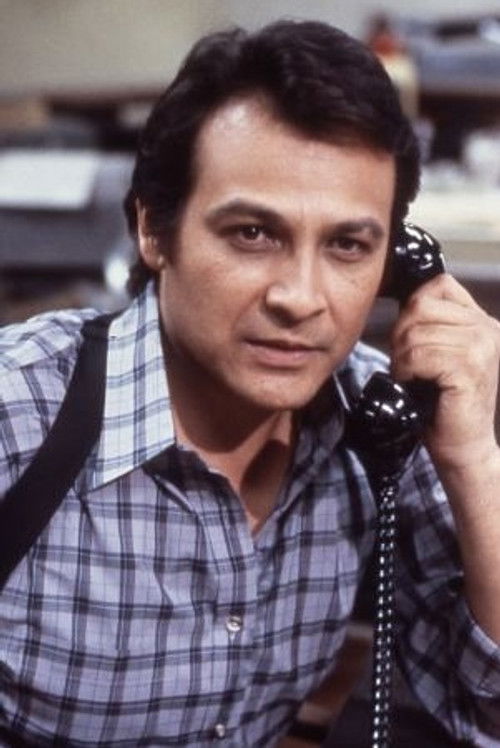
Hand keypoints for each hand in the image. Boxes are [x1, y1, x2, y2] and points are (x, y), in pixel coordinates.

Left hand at [390, 273, 499, 472]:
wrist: (463, 447)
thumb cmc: (443, 403)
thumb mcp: (438, 354)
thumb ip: (429, 325)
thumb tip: (401, 297)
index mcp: (482, 322)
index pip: (439, 285)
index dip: (412, 307)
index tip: (407, 337)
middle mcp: (487, 329)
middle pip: (420, 306)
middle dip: (401, 335)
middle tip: (407, 364)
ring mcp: (482, 347)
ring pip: (415, 332)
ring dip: (401, 358)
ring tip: (412, 377)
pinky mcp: (469, 368)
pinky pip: (418, 355)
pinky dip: (405, 370)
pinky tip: (414, 385)